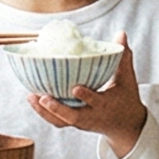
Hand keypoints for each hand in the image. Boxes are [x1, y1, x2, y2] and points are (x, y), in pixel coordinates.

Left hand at [28, 31, 147, 158]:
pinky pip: (58, 121)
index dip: (86, 96)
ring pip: (61, 121)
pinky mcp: (74, 124)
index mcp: (106, 105)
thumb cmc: (126, 97)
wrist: (126, 125)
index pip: (96, 101)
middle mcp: (92, 116)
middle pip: (73, 117)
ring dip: (45, 111)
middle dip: (57, 109)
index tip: (75, 87)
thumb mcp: (127, 78)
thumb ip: (123, 57)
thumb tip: (121, 33)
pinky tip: (33, 99)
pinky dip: (45, 113)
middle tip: (43, 97)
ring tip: (31, 97)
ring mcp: (82, 122)